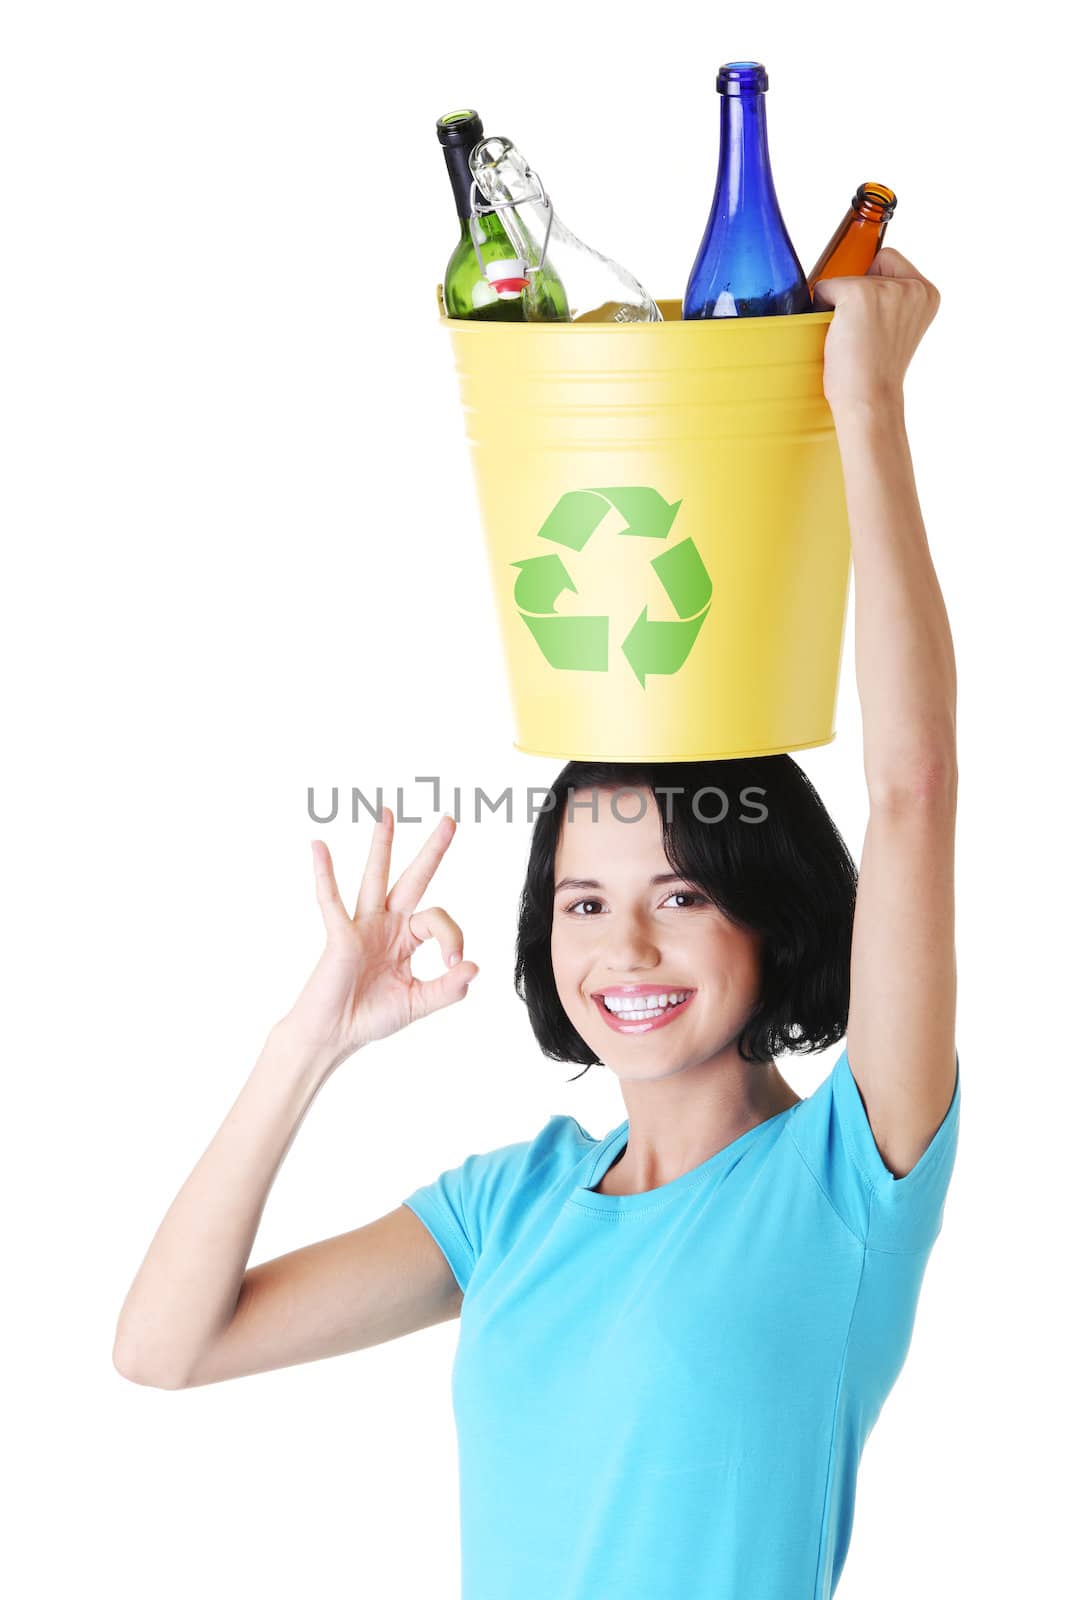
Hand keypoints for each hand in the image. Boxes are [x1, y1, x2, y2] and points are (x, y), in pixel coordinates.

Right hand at [277, 809, 478, 1070]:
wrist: (332, 1036)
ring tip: (387, 813)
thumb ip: (448, 988)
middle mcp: (386, 924)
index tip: (455, 964)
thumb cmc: (369, 1017)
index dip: (453, 938)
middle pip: (413, 879)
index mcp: (406, 938)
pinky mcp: (340, 936)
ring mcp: (362, 926)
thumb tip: (475, 966)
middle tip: (450, 820)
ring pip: (375, 877)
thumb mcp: (418, 1003)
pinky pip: (331, 901)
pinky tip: (318, 846)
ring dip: (381, 845)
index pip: (438, 920)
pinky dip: (324, 874)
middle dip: (432, 851)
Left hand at [811, 246, 940, 415]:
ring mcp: (887, 288)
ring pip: (846, 277)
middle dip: (857, 296)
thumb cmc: (875, 375)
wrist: (870, 401)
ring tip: (852, 339)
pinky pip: (825, 287)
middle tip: (863, 335)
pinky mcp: (859, 293)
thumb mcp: (896, 329)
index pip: (889, 263)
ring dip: (839, 306)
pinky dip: (822, 309)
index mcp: (927, 294)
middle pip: (867, 266)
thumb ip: (890, 301)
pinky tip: (836, 335)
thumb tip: (853, 281)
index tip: (874, 325)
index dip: (872, 290)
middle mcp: (913, 286)